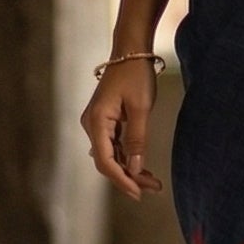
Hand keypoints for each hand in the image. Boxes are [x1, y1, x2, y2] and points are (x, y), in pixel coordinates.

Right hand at [81, 58, 162, 199]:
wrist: (130, 50)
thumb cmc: (136, 75)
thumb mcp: (141, 108)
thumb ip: (137, 139)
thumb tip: (134, 168)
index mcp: (97, 121)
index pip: (105, 160)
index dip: (121, 180)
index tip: (138, 193)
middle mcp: (91, 124)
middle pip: (107, 161)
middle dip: (128, 177)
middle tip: (152, 189)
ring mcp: (97, 123)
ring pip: (110, 155)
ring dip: (129, 169)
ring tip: (151, 182)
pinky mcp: (105, 120)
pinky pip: (113, 145)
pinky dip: (126, 157)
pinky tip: (141, 167)